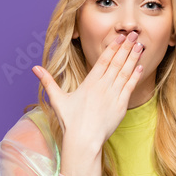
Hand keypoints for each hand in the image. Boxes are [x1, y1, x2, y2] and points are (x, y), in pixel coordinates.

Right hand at [32, 31, 145, 147]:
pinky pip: (130, 87)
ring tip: (140, 46)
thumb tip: (34, 68)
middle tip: (135, 35)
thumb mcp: (58, 99)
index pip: (103, 60)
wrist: (84, 140)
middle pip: (117, 62)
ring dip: (133, 58)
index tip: (120, 37)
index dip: (113, 47)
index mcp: (89, 83)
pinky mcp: (121, 105)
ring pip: (125, 72)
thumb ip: (48, 81)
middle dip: (126, 47)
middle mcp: (102, 86)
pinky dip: (135, 76)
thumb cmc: (71, 121)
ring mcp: (113, 95)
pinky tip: (140, 66)